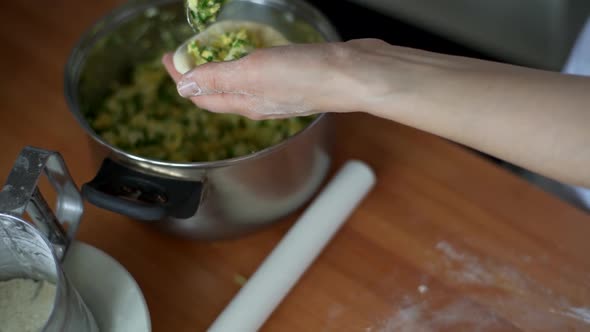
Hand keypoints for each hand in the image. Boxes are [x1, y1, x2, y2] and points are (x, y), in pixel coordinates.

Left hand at [162, 39, 395, 118]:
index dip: (180, 78)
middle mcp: (259, 103)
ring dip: (221, 68)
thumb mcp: (253, 73)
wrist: (355, 75)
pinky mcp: (295, 80)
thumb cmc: (306, 75)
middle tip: (188, 50)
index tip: (168, 57)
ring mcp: (278, 93)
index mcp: (245, 104)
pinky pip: (260, 74)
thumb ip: (219, 79)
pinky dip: (246, 62)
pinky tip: (252, 50)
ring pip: (239, 84)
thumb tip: (184, 87)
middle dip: (198, 74)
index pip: (202, 96)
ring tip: (213, 49)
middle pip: (218, 92)